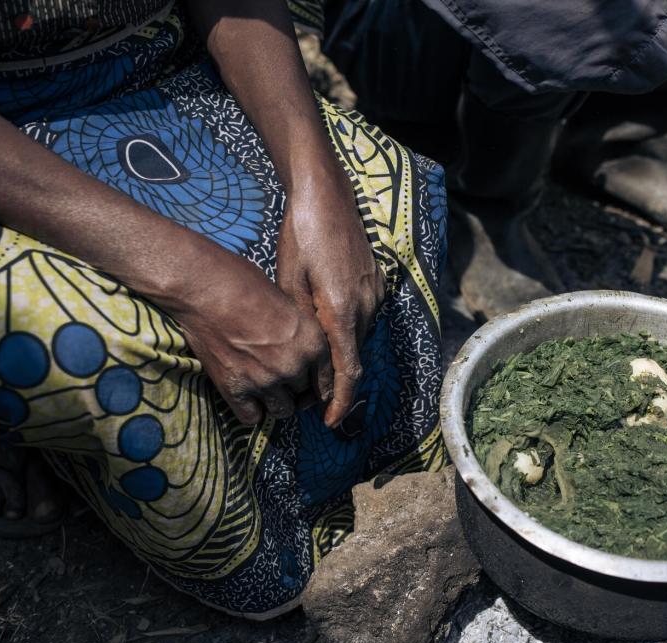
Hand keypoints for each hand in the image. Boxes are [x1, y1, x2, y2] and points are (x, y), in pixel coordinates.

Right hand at [174, 253, 329, 424]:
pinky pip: (252, 417)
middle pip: (303, 395)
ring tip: (263, 387)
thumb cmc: (245, 285)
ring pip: (282, 410)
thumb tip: (303, 353)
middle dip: (293, 389)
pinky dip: (250, 410)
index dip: (317, 387)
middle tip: (278, 378)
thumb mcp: (288, 304)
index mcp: (314, 343)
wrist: (205, 288)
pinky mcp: (236, 389)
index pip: (327, 383)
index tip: (308, 388)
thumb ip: (300, 335)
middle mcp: (294, 365)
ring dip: (275, 402)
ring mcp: (265, 380)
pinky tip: (245, 396)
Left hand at [277, 174, 384, 427]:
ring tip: (313, 368)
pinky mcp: (376, 283)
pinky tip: (325, 330)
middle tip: (309, 400)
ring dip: (340, 358)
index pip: (348, 371)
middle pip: (354, 359)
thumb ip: (303, 327)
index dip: (340, 402)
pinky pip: (363, 318)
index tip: (331, 423)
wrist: (326, 196)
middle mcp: (366, 306)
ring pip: (358, 339)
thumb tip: (309, 364)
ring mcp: (375, 293)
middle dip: (335, 384)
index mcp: (342, 310)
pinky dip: (346, 334)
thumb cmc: (300, 237)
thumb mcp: (289, 284)